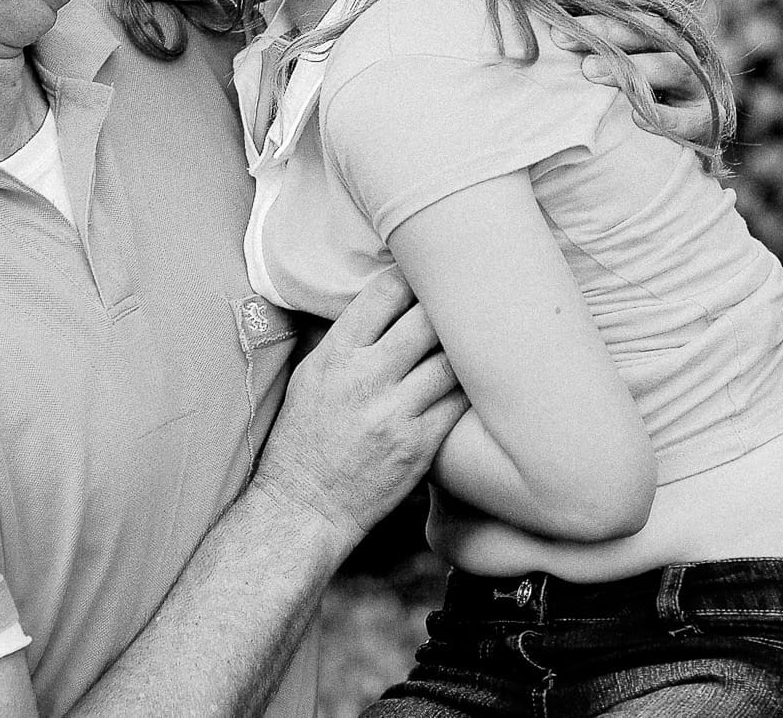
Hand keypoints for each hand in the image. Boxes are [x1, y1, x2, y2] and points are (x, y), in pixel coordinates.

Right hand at [249, 270, 467, 545]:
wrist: (306, 506)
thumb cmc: (304, 437)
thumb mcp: (309, 376)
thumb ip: (345, 338)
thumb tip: (380, 301)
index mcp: (336, 355)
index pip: (384, 294)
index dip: (412, 278)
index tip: (425, 276)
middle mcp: (365, 378)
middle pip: (427, 320)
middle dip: (447, 308)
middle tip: (464, 301)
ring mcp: (394, 413)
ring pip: (450, 361)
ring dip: (464, 349)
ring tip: (478, 340)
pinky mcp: (419, 446)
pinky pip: (459, 404)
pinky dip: (470, 389)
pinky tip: (475, 382)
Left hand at [549, 18, 715, 149]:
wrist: (670, 150)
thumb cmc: (633, 93)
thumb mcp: (614, 57)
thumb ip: (591, 34)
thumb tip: (541, 6)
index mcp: (663, 27)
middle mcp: (684, 48)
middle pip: (650, 28)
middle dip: (605, 29)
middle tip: (562, 37)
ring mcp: (698, 83)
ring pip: (672, 65)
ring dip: (631, 66)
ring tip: (588, 70)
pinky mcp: (707, 119)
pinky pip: (689, 119)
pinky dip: (664, 118)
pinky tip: (636, 120)